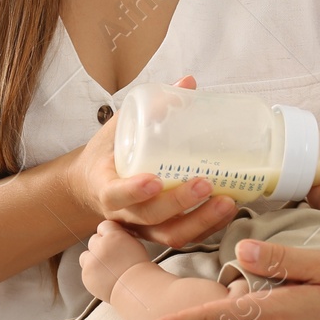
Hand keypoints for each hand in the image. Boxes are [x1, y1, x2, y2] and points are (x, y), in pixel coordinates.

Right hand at [66, 74, 239, 247]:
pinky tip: (227, 212)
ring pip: (170, 235)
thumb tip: (187, 81)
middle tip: (206, 184)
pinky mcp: (158, 233)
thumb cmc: (107, 155)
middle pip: (150, 217)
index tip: (155, 181)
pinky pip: (183, 238)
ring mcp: (142, 228)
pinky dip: (207, 228)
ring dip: (201, 222)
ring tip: (228, 202)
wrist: (91, 186)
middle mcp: (123, 214)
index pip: (115, 195)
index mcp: (105, 187)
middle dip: (180, 203)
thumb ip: (149, 108)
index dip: (133, 191)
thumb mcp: (118, 128)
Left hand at [79, 220, 151, 301]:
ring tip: (106, 269)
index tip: (113, 242)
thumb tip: (114, 235)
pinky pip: (86, 270)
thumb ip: (120, 237)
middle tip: (111, 258)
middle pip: (93, 240)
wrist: (136, 289)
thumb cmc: (139, 268)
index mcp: (114, 236)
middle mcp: (100, 246)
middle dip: (100, 247)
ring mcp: (91, 261)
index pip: (104, 226)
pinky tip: (105, 279)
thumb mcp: (134, 245)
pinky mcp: (87, 275)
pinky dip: (93, 274)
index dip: (108, 233)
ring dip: (92, 260)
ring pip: (85, 255)